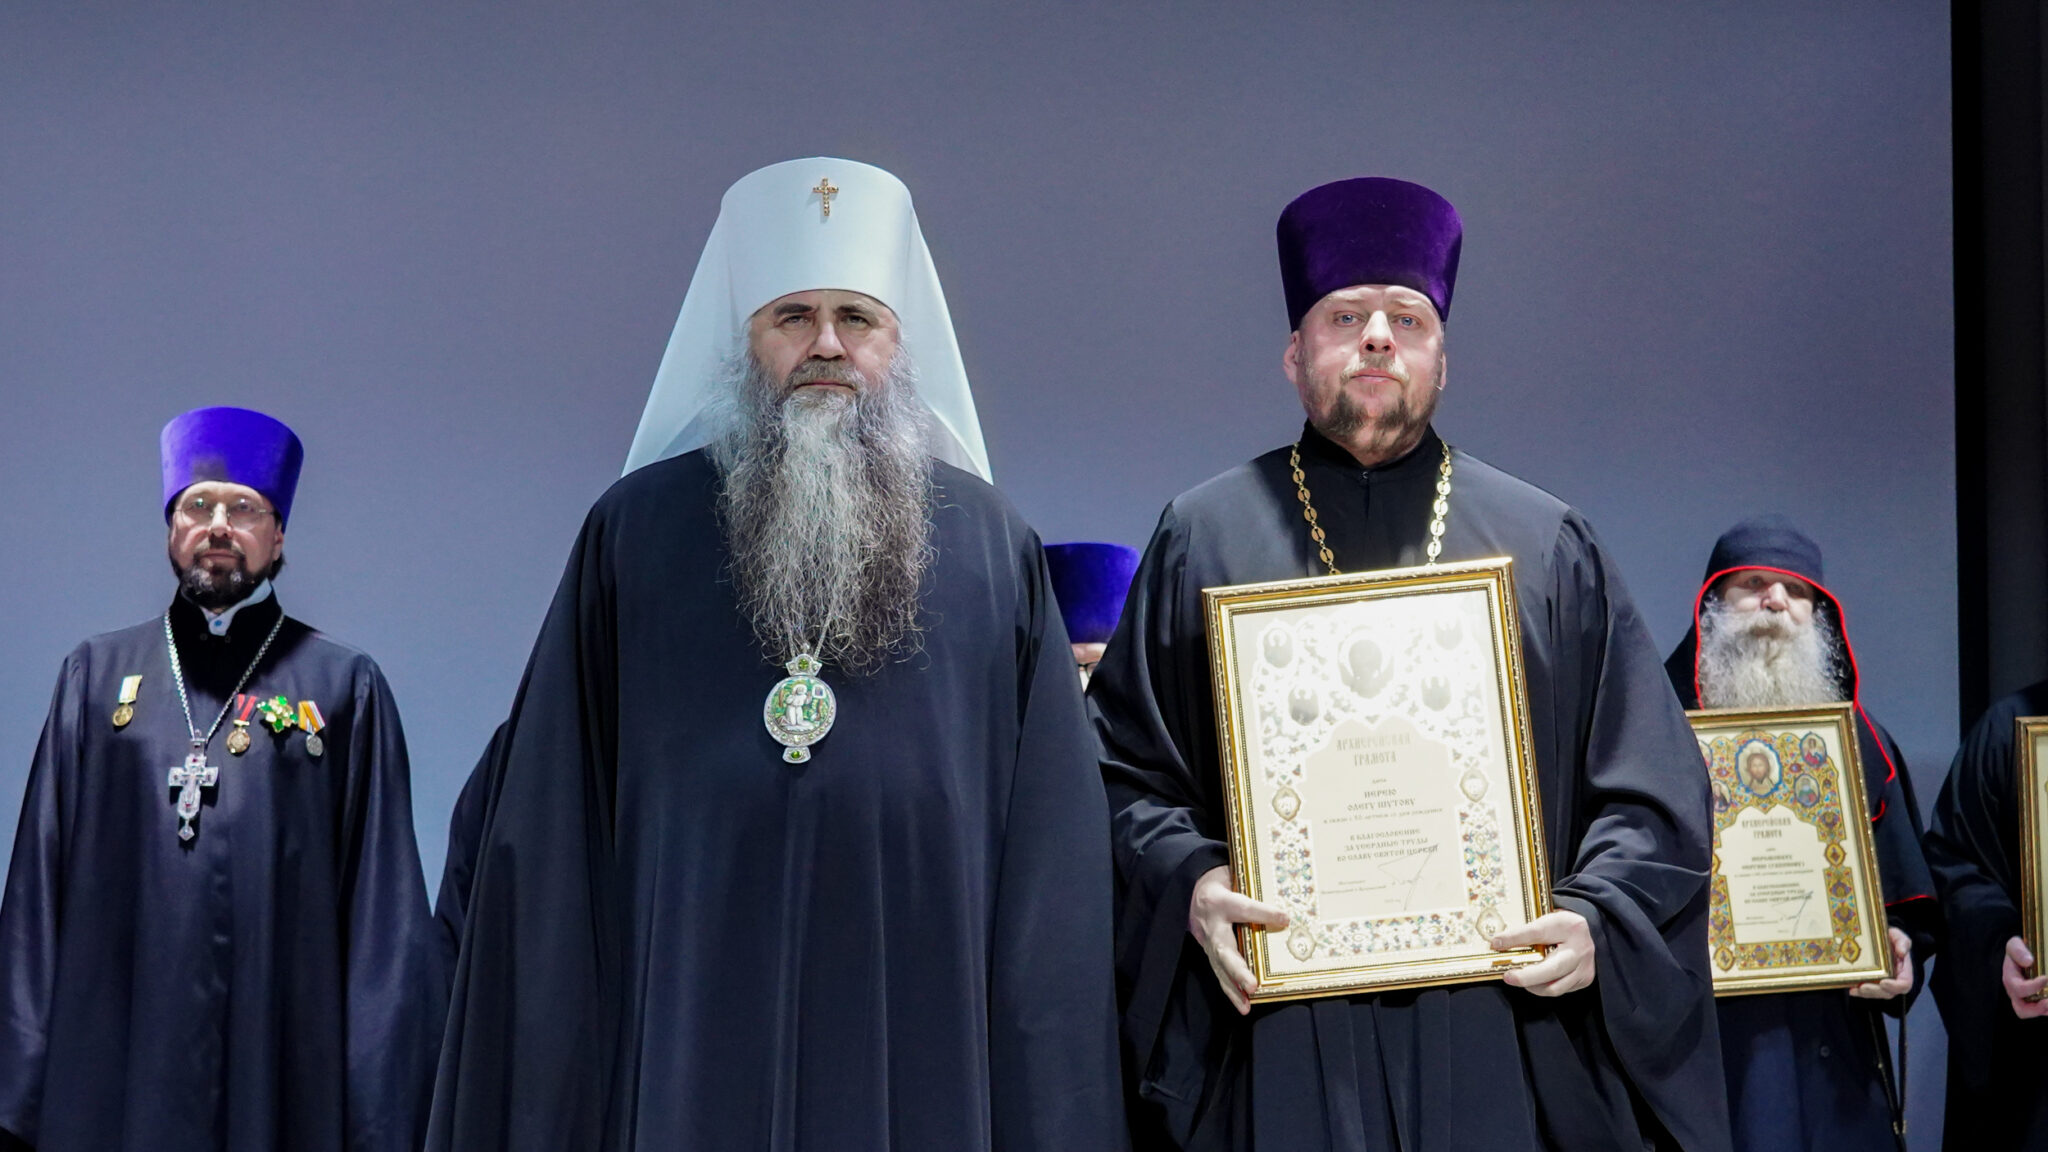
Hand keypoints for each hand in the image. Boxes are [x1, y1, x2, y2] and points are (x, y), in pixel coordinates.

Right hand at [1188, 865, 1289, 1014]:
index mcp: (1219, 900)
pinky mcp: (1210, 954)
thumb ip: (1254, 889)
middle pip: (1224, 948)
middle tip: (1252, 984)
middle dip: (1238, 969)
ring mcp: (1208, 941)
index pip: (1243, 907)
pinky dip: (1232, 992)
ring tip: (1247, 1002)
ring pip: (1220, 966)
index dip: (1263, 912)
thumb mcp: (1233, 877)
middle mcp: (1212, 924)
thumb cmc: (1220, 884)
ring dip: (1234, 987)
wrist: (1190, 892)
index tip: (1285, 918)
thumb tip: (1288, 901)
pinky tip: (1244, 1005)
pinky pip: (1220, 973)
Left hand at [1493, 910, 1595, 995]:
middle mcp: (1580, 947)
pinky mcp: (1585, 979)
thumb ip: (1527, 930)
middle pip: (1552, 968)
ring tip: (1518, 978)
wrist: (1588, 932)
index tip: (1496, 943)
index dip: (1515, 939)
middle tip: (1507, 976)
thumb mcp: (1547, 918)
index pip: (1538, 932)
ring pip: (1555, 986)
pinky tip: (1533, 981)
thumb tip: (1498, 941)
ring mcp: (1584, 966)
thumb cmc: (1561, 925)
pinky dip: (1542, 988)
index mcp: (1569, 924)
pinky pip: (1560, 990)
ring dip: (1532, 986)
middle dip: (1526, 976)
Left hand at [1849, 928, 1913, 999]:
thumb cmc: (1889, 938)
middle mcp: (1894, 979)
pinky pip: (1867, 991)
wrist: (1877, 937)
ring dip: (1865, 994)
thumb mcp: (1897, 936)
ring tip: (1855, 989)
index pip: (1904, 984)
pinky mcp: (1872, 982)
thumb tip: (1902, 952)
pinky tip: (1851, 989)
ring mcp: (1883, 982)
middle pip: (1888, 992)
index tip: (1883, 982)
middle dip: (1875, 991)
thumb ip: (1902, 942)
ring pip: (1876, 994)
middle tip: (1864, 987)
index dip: (1895, 986)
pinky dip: (1859, 992)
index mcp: (1904, 971)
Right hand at [2003, 937, 2047, 1017]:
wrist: (2022, 958)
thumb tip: (2028, 961)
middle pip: (2022, 1009)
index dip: (2032, 987)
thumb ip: (2018, 950)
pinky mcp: (2036, 1002)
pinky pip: (2043, 1011)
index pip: (2018, 988)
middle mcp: (2017, 994)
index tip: (2046, 978)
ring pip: (2034, 1013)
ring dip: (2045, 1011)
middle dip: (2036, 1009)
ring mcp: (2027, 1000)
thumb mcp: (2014, 945)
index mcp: (2010, 980)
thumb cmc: (2018, 951)